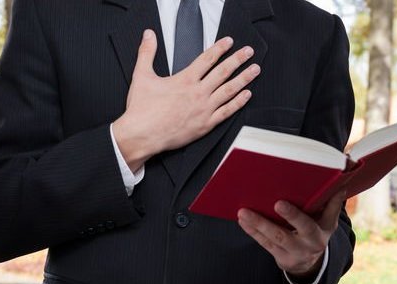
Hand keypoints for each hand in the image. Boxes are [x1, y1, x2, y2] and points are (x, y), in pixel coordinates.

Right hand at [111, 29, 259, 170]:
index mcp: (185, 80)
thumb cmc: (142, 109)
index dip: (220, 48)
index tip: (230, 42)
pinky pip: (227, 112)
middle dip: (238, 59)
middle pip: (223, 72)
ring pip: (229, 91)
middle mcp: (198, 93)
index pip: (207, 59)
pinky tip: (247, 95)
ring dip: (244, 79)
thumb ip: (147, 53)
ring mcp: (204, 109)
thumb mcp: (142, 76)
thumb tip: (149, 35)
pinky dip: (238, 103)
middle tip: (248, 52)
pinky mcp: (206, 124)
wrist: (142, 135)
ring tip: (255, 70)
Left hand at [237, 189, 346, 278]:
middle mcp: (306, 246)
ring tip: (243, 212)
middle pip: (284, 235)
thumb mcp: (329, 222)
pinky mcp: (281, 258)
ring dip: (256, 225)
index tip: (279, 203)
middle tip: (254, 209)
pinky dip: (253, 232)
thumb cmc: (318, 233)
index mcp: (319, 234)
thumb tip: (340, 187)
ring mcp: (292, 254)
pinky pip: (265, 244)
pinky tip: (243, 221)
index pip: (306, 224)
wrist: (312, 262)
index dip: (293, 215)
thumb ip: (333, 206)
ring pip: (272, 239)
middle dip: (268, 223)